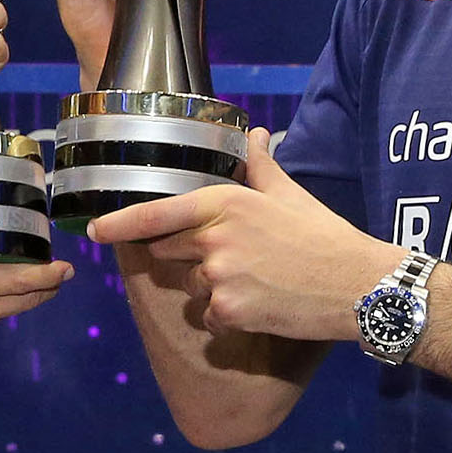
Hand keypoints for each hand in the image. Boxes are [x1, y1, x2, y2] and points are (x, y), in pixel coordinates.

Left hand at [88, 128, 398, 341]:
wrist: (358, 284)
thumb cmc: (325, 236)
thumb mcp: (291, 194)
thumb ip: (260, 166)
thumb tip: (254, 134)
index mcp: (225, 202)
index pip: (157, 213)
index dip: (119, 224)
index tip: (93, 232)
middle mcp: (214, 237)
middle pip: (170, 251)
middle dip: (190, 257)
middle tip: (238, 259)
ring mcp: (219, 276)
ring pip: (192, 288)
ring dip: (212, 290)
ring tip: (259, 282)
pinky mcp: (230, 310)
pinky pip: (210, 317)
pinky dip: (228, 317)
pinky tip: (262, 306)